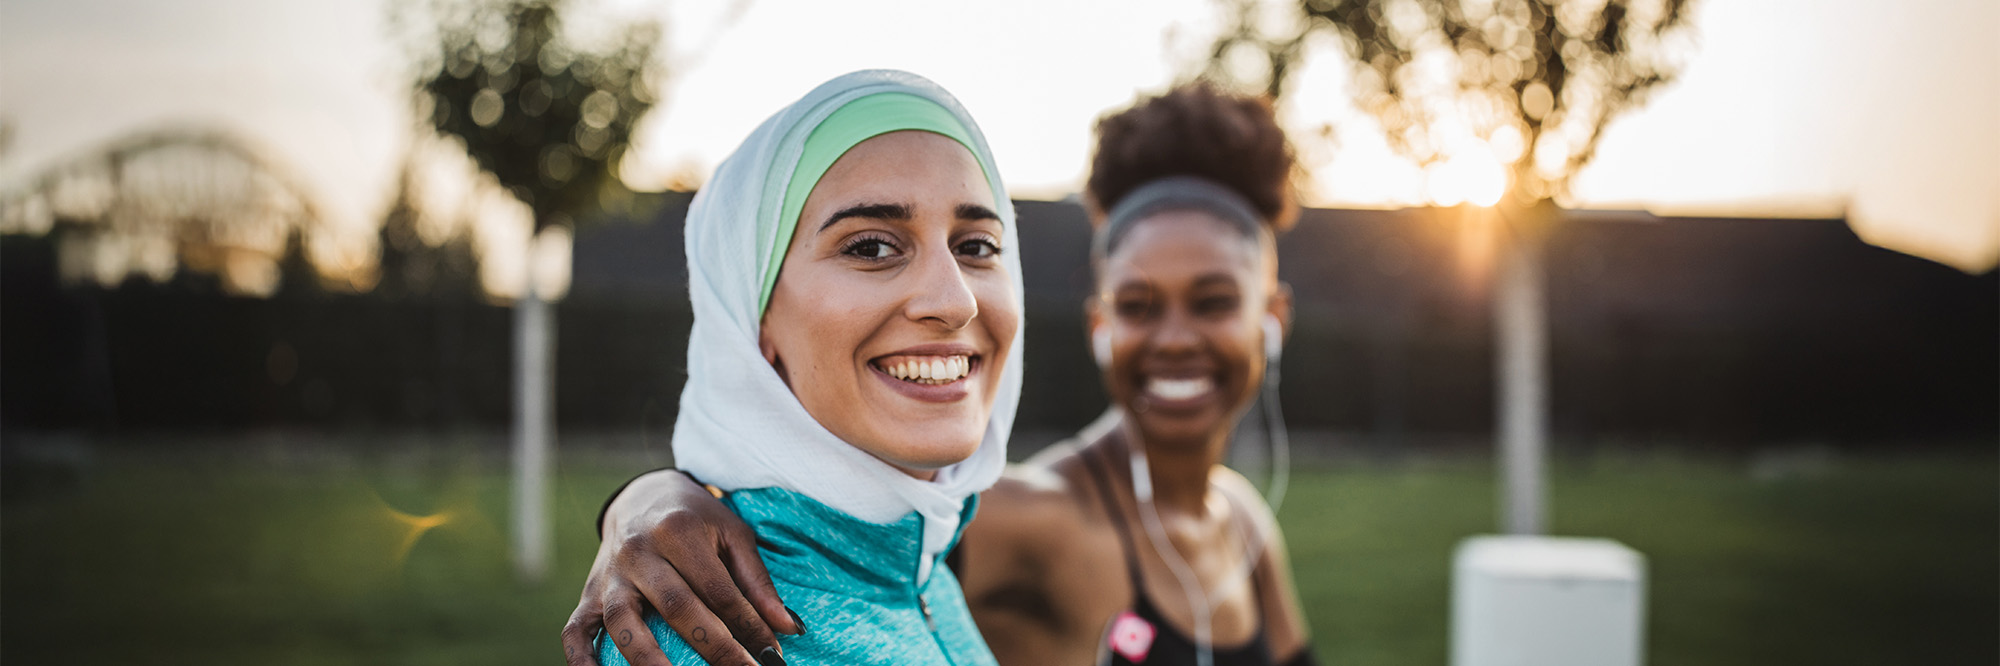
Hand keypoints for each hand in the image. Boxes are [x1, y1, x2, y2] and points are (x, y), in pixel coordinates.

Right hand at [562, 470, 801, 665]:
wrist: (641, 496)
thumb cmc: (696, 519)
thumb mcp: (732, 535)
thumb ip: (758, 581)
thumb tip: (788, 628)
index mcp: (677, 531)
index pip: (718, 590)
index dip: (748, 626)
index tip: (772, 655)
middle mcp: (638, 551)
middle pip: (676, 606)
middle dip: (714, 647)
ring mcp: (609, 575)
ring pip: (623, 622)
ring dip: (649, 659)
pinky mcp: (587, 594)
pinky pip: (576, 631)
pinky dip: (582, 659)